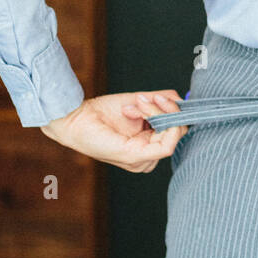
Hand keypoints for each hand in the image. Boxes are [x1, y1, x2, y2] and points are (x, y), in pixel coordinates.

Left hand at [40, 90, 188, 171]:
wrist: (76, 118)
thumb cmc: (101, 113)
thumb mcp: (139, 103)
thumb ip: (161, 102)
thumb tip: (181, 100)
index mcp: (148, 146)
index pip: (177, 130)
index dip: (173, 111)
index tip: (158, 96)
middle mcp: (147, 157)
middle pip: (178, 130)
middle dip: (164, 109)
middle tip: (141, 99)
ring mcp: (143, 160)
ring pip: (173, 133)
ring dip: (156, 111)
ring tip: (133, 105)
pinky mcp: (137, 159)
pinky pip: (168, 143)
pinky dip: (158, 118)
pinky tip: (139, 109)